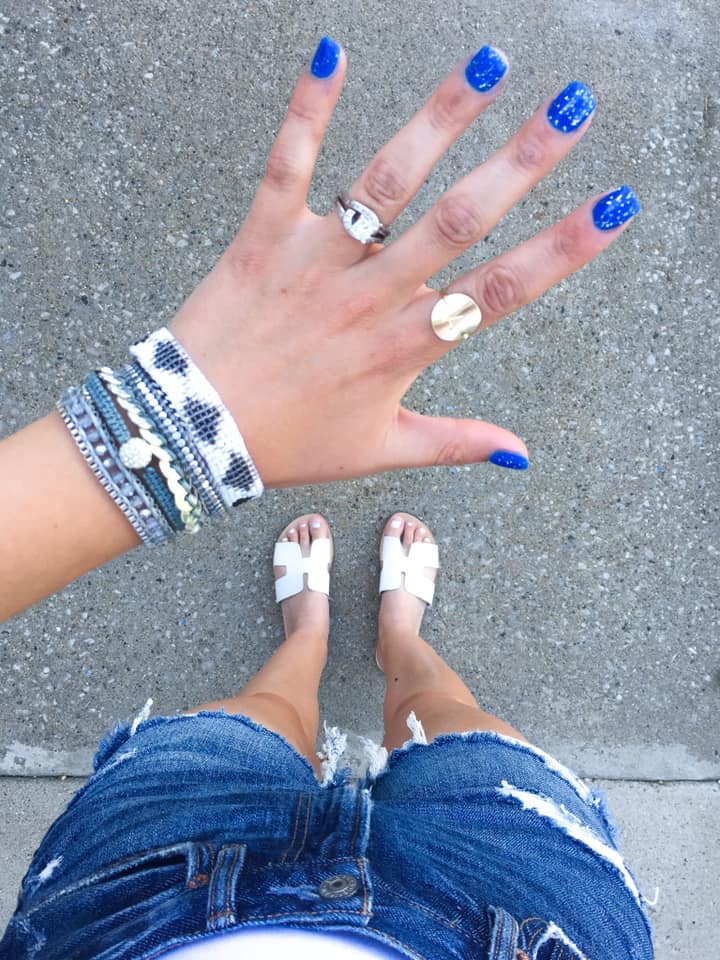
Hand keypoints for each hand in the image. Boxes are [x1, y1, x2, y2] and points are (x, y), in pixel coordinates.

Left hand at [169, 39, 637, 488]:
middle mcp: (369, 296)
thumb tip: (520, 455)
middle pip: (458, 220)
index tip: (614, 206)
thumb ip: (454, 444)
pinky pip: (287, 165)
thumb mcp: (380, 450)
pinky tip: (332, 51)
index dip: (562, 249)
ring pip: (385, 182)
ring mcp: (316, 261)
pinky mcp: (264, 237)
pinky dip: (308, 108)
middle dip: (522, 161)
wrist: (195, 431)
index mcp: (404, 346)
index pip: (500, 292)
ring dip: (438, 119)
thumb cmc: (290, 443)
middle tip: (571, 109)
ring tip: (488, 64)